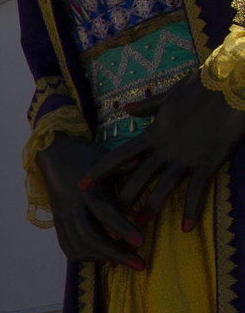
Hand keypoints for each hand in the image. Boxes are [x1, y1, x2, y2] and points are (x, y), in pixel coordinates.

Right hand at [37, 135, 140, 265]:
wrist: (52, 153)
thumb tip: (141, 162)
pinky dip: (85, 256)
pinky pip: (68, 247)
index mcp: (86, 190)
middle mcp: (72, 207)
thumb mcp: (105, 157)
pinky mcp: (58, 223)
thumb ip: (123, 165)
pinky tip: (103, 257)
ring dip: (103, 257)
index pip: (104, 213)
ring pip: (79, 246)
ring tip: (126, 259)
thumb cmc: (85, 155)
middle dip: (116, 253)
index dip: (122, 228)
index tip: (141, 242)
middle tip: (141, 265)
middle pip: (90, 237)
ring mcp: (62, 217)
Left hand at [87, 70, 244, 234]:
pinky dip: (192, 210)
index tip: (81, 184)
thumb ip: (146, 107)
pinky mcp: (208, 162)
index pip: (119, 156)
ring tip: (138, 226)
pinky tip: (187, 228)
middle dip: (121, 199)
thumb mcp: (169, 96)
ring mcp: (186, 157)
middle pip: (137, 178)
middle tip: (106, 218)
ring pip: (163, 188)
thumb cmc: (201, 87)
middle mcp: (165, 148)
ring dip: (150, 208)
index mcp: (153, 133)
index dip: (100, 171)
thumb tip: (126, 109)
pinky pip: (197, 190)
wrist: (230, 84)